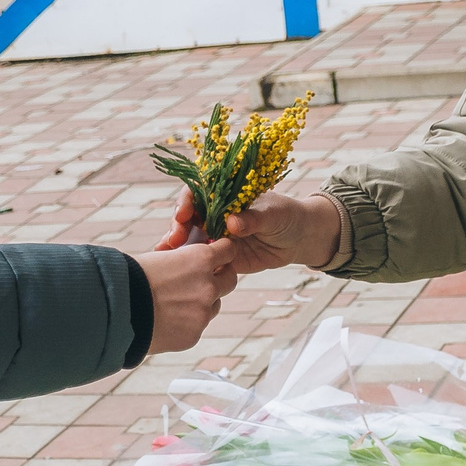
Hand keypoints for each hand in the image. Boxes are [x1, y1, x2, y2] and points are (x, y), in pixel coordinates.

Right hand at [131, 240, 238, 356]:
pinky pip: (197, 326)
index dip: (223, 252)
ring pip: (214, 306)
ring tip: (175, 303)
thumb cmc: (129, 278)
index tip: (218, 254)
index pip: (228, 251)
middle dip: (221, 278)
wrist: (114, 311)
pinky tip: (165, 320)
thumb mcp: (158, 258)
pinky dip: (186, 323)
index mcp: (200, 259)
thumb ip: (181, 262)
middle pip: (230, 280)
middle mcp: (208, 286)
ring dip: (203, 303)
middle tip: (206, 279)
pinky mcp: (194, 335)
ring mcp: (202, 313)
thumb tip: (188, 263)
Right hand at [157, 188, 342, 275]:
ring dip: (176, 247)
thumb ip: (253, 218)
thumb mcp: (273, 214)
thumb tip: (233, 223)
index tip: (184, 214)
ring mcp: (215, 236)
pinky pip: (202, 261)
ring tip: (166, 257)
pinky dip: (189, 266)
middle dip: (177, 227)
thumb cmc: (286, 216)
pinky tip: (180, 272)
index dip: (186, 201)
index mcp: (224, 196)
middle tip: (176, 240)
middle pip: (187, 217)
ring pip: (189, 240)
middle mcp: (215, 214)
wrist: (299, 239)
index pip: (197, 193)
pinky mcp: (220, 257)